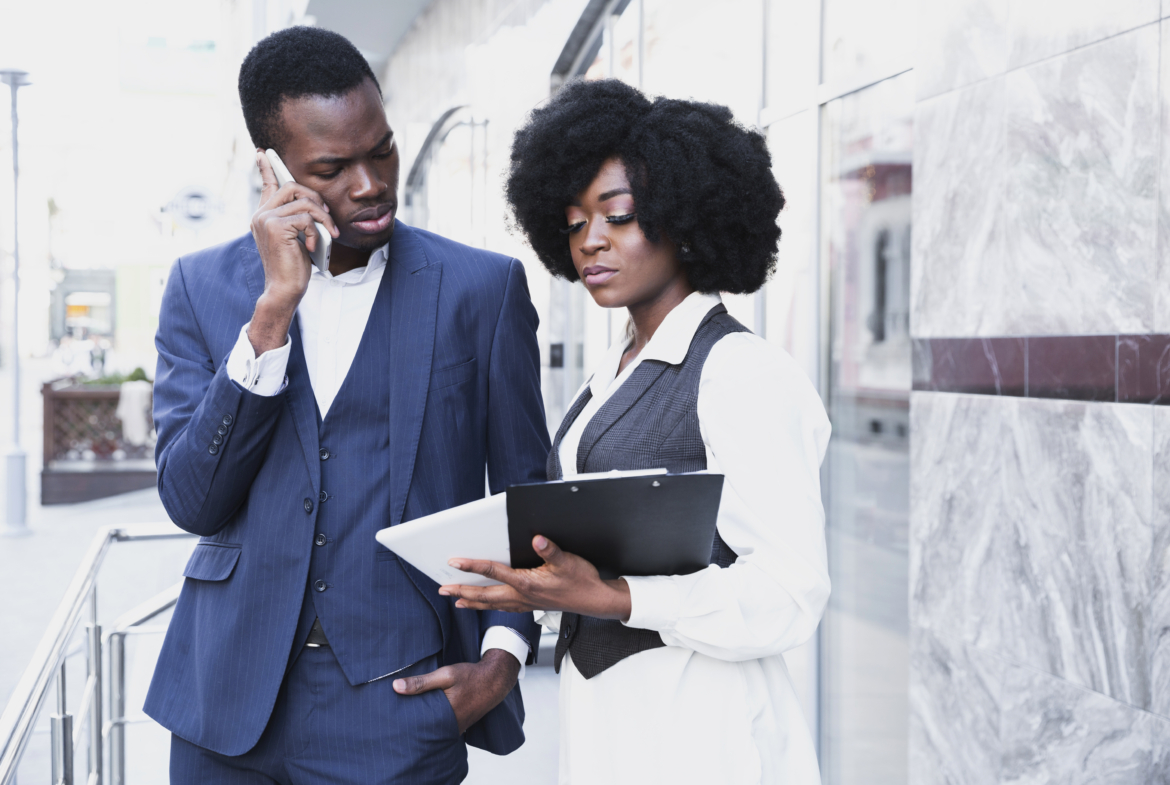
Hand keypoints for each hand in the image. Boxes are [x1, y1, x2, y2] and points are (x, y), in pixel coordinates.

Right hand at [247, 150, 339, 354]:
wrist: (285, 289)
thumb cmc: (295, 266)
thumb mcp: (299, 237)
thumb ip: (299, 219)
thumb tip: (313, 204)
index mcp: (264, 216)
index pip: (266, 185)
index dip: (266, 168)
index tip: (263, 152)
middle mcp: (260, 215)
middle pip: (292, 186)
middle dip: (315, 198)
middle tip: (327, 216)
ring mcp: (265, 219)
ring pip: (303, 201)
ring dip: (323, 217)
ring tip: (329, 235)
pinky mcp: (275, 227)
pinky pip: (306, 218)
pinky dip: (317, 231)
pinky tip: (314, 246)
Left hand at [391, 649, 519, 733]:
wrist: (495, 680)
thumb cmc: (470, 676)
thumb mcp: (446, 674)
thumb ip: (421, 682)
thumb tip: (395, 686)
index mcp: (446, 717)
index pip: (418, 726)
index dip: (404, 722)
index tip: (390, 718)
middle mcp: (452, 727)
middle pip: (425, 730)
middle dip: (411, 725)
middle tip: (393, 720)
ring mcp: (457, 728)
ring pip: (434, 730)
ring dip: (423, 724)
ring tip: (406, 719)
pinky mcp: (461, 725)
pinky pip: (443, 728)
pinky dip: (434, 723)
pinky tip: (426, 716)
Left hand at [440, 536, 631, 620]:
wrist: (594, 600)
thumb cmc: (581, 580)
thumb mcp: (567, 560)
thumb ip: (550, 549)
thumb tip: (537, 538)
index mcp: (526, 583)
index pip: (493, 572)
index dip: (472, 566)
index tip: (454, 562)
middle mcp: (521, 596)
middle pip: (484, 594)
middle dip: (462, 591)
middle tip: (443, 588)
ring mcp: (524, 603)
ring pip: (491, 603)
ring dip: (471, 601)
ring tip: (455, 600)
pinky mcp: (529, 605)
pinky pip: (502, 607)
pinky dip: (487, 606)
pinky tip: (483, 604)